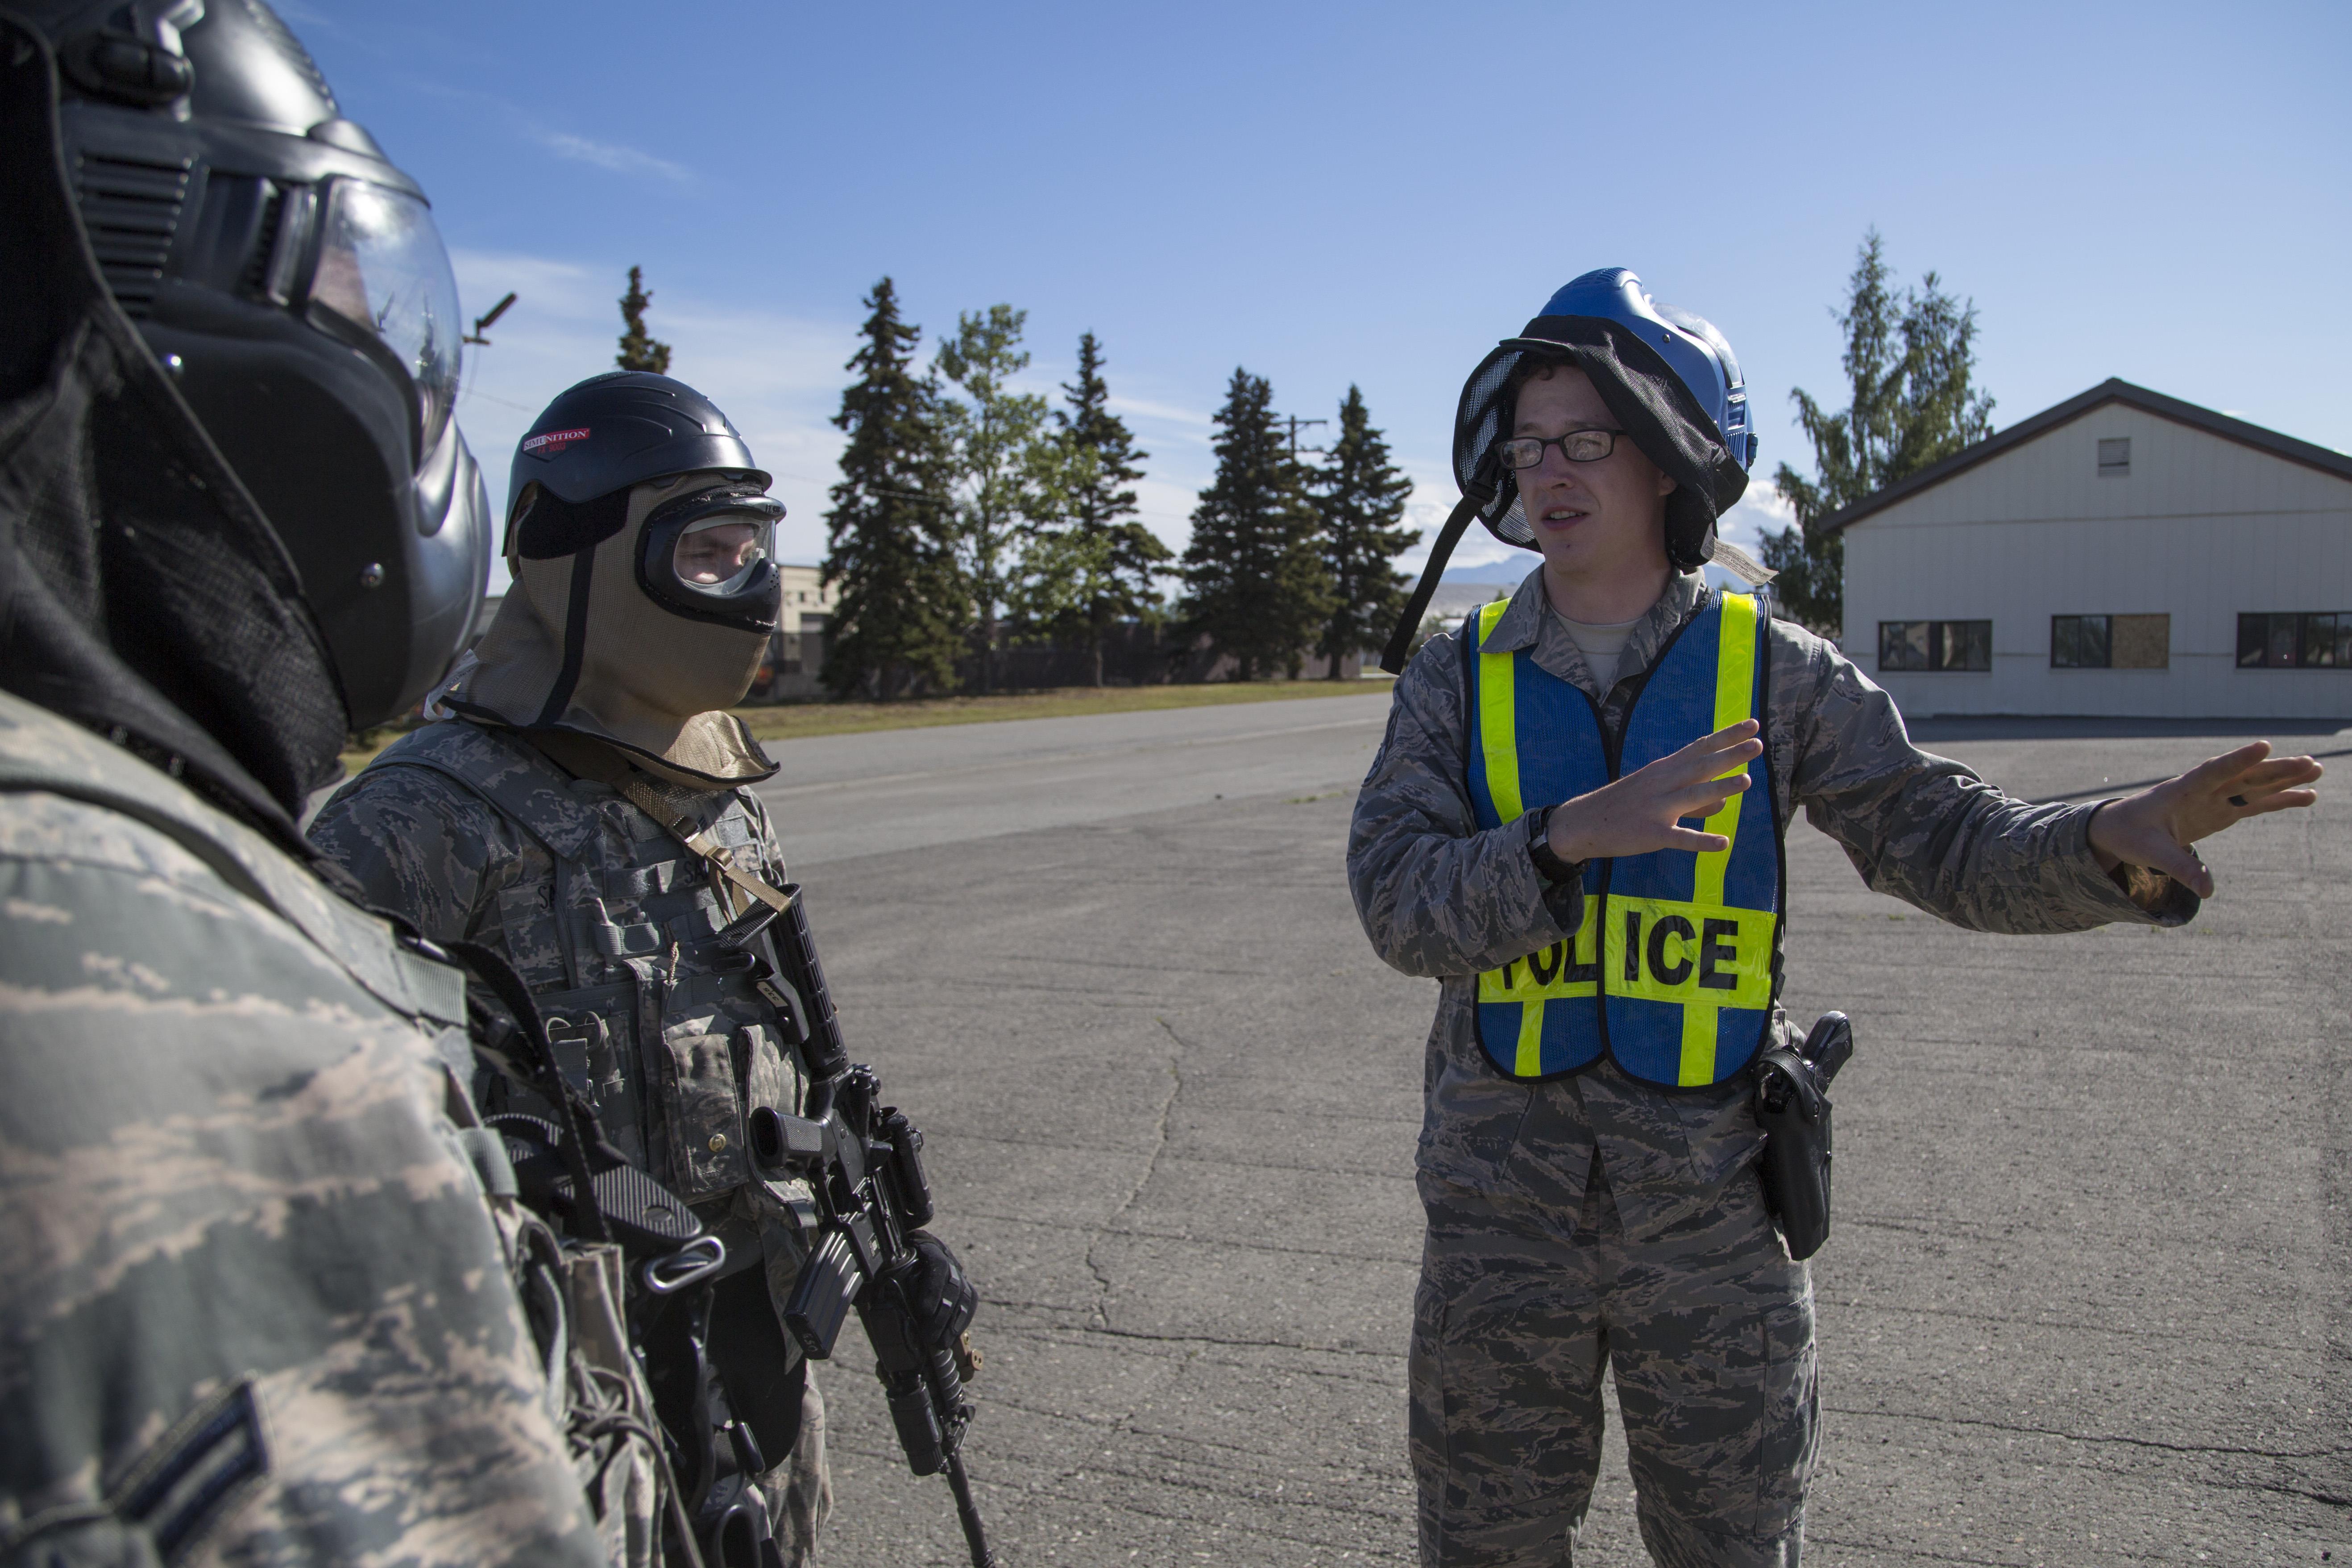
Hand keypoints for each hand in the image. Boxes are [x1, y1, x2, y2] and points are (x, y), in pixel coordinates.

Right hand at [1547, 719, 1762, 863]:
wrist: (1584, 822)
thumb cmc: (1624, 805)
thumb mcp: (1656, 791)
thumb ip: (1692, 796)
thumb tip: (1723, 801)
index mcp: (1664, 770)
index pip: (1700, 748)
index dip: (1727, 736)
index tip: (1752, 724)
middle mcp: (1662, 783)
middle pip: (1701, 766)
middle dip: (1730, 754)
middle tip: (1757, 743)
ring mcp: (1656, 808)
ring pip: (1692, 795)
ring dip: (1720, 787)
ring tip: (1746, 780)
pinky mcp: (1651, 834)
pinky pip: (1680, 837)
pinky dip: (1702, 840)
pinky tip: (1723, 843)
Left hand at [2086, 740, 2322, 897]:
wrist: (2116, 829)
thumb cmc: (2128, 834)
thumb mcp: (2149, 852)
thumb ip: (2178, 867)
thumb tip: (2207, 891)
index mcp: (2180, 791)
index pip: (2212, 772)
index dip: (2237, 760)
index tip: (2265, 746)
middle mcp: (2201, 790)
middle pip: (2243, 777)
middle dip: (2275, 770)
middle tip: (2310, 764)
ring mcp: (2213, 799)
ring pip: (2253, 786)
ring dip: (2284, 779)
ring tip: (2317, 772)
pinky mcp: (2220, 811)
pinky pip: (2253, 804)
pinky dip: (2279, 800)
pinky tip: (2306, 796)